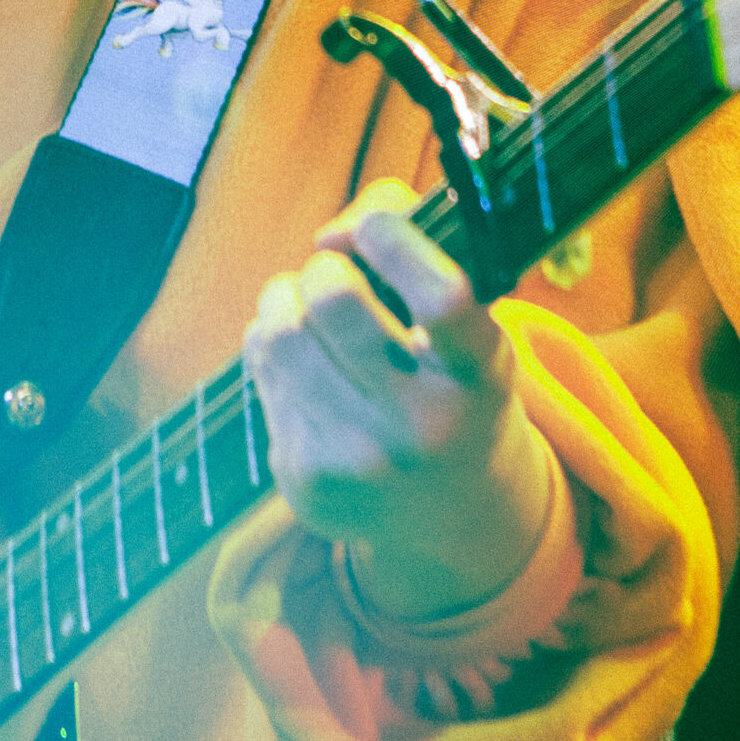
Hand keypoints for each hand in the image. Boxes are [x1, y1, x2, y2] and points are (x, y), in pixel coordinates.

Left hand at [243, 180, 557, 620]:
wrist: (450, 511)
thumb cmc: (449, 378)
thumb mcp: (467, 317)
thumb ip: (409, 235)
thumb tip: (329, 236)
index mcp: (479, 376)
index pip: (441, 298)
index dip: (395, 241)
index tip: (374, 229)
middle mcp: (424, 427)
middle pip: (332, 298)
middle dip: (325, 270)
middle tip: (338, 278)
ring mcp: (360, 461)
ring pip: (278, 330)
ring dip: (286, 300)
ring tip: (313, 315)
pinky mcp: (306, 481)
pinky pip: (260, 368)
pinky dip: (273, 347)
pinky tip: (308, 367)